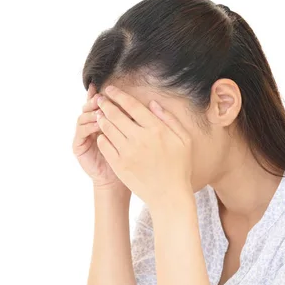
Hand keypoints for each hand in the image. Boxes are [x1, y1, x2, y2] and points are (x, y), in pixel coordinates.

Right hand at [72, 83, 128, 190]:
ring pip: (83, 117)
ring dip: (92, 112)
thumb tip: (145, 101)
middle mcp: (90, 126)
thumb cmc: (127, 158)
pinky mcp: (78, 146)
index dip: (101, 95)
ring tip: (100, 111)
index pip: (98, 103)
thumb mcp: (131, 136)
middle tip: (102, 98)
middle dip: (95, 101)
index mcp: (101, 121)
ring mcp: (83, 135)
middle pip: (88, 107)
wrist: (116, 180)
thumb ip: (132, 119)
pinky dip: (89, 126)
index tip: (107, 88)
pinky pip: (81, 131)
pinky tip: (98, 125)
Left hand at [95, 85, 192, 206]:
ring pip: (108, 128)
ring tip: (100, 115)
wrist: (169, 195)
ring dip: (102, 119)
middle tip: (100, 99)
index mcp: (156, 129)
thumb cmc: (179, 167)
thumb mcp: (184, 140)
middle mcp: (140, 138)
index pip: (132, 105)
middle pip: (116, 114)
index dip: (119, 95)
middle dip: (105, 104)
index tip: (111, 89)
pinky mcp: (119, 165)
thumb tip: (153, 103)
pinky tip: (103, 134)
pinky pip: (105, 145)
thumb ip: (170, 119)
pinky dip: (102, 137)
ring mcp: (127, 152)